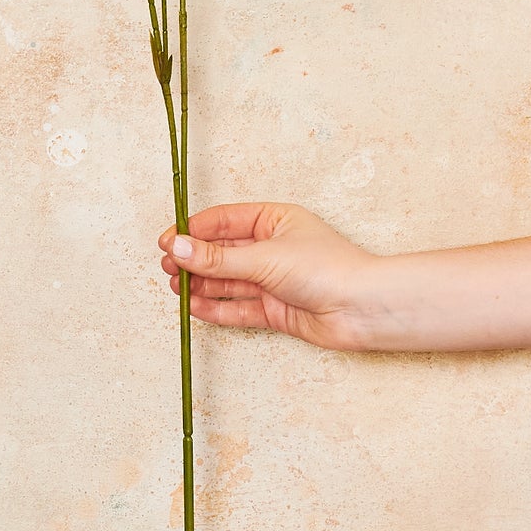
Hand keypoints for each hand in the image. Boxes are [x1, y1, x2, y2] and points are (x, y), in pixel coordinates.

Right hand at [156, 202, 386, 350]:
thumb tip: (178, 248)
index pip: (224, 220)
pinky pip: (238, 307)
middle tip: (167, 267)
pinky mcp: (275, 309)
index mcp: (274, 220)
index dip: (193, 231)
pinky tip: (195, 307)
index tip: (167, 241)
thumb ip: (218, 258)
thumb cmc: (327, 269)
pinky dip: (216, 307)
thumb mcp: (264, 257)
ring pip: (227, 281)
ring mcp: (273, 280)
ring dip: (201, 284)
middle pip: (222, 251)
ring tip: (176, 289)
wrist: (363, 309)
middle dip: (193, 260)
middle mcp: (272, 248)